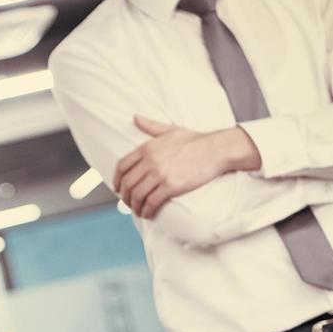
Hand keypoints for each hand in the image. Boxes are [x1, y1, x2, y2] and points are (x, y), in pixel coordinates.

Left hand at [113, 116, 257, 219]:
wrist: (216, 149)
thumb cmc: (195, 140)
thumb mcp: (170, 130)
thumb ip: (150, 126)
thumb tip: (135, 117)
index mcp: (147, 147)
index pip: (122, 166)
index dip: (117, 180)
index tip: (118, 189)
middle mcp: (150, 160)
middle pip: (127, 183)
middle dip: (125, 196)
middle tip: (128, 203)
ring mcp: (159, 174)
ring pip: (137, 195)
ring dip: (134, 206)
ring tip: (138, 211)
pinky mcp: (170, 186)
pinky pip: (151, 202)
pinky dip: (146, 211)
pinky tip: (148, 214)